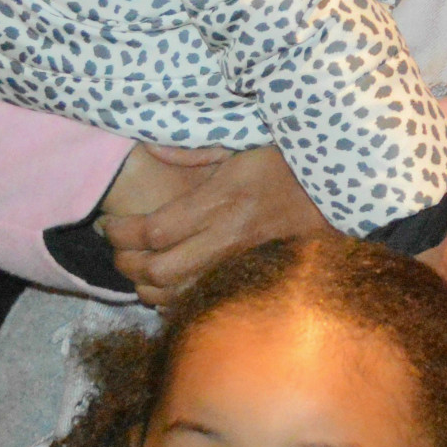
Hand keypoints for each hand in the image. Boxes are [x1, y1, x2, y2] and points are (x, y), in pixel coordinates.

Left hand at [102, 143, 323, 304]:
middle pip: (159, 271)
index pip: (154, 230)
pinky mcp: (250, 280)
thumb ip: (195, 150)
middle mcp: (228, 238)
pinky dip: (176, 301)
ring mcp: (240, 265)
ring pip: (178, 295)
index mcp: (221, 201)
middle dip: (128, 265)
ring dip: (148, 288)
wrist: (336, 193)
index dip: (121, 234)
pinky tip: (169, 288)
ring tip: (138, 271)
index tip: (110, 226)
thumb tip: (151, 150)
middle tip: (118, 252)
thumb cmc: (287, 164)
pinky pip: (202, 302)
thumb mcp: (241, 144)